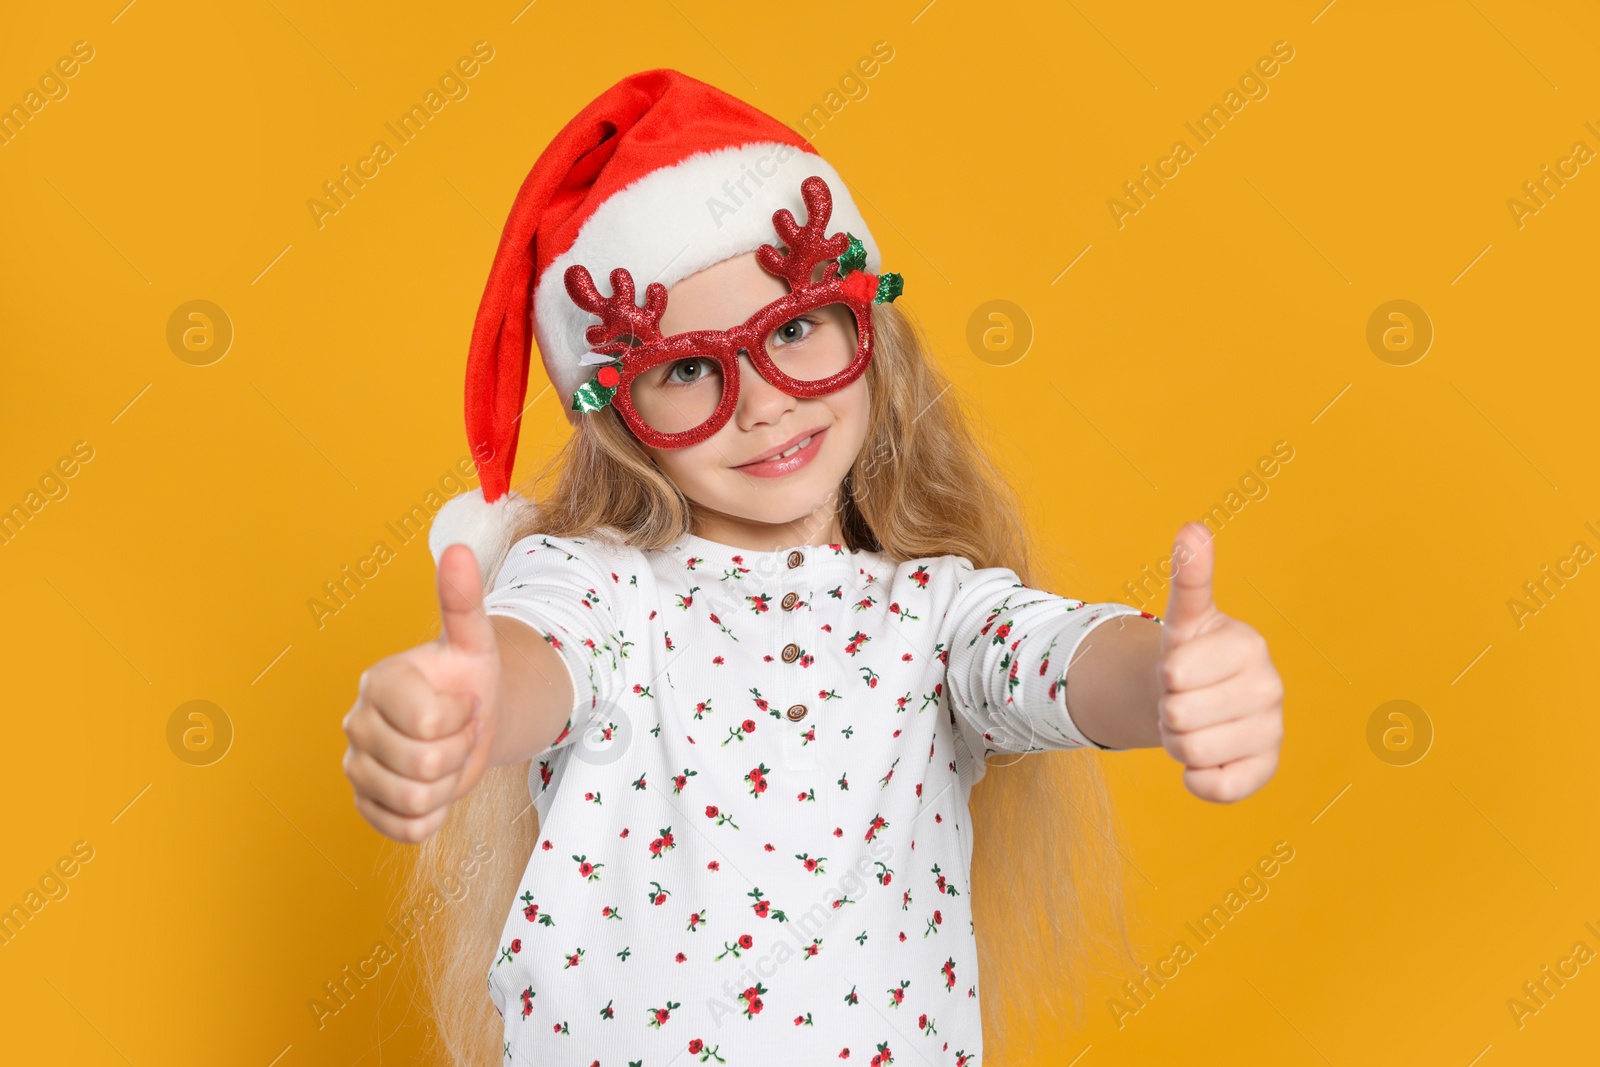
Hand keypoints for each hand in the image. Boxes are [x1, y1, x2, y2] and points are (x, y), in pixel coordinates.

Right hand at [342, 543, 504, 841]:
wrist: (470, 720)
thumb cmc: (469, 678)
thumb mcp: (474, 641)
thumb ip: (463, 599)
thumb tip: (456, 550)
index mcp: (380, 681)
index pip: (429, 723)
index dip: (462, 719)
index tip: (463, 702)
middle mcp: (357, 722)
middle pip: (424, 766)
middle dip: (460, 752)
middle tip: (460, 731)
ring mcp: (356, 766)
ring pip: (416, 802)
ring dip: (449, 784)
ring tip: (448, 756)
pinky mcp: (364, 804)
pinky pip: (406, 830)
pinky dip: (433, 816)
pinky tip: (434, 785)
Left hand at [1157, 523, 1283, 802]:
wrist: (1201, 700)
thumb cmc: (1191, 656)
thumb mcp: (1185, 616)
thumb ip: (1191, 576)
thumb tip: (1192, 529)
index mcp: (1250, 646)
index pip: (1173, 673)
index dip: (1163, 675)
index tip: (1181, 668)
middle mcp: (1270, 689)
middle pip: (1179, 715)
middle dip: (1167, 710)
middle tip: (1185, 699)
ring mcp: (1272, 732)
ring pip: (1190, 752)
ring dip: (1177, 743)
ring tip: (1195, 723)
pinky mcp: (1266, 771)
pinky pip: (1214, 788)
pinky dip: (1195, 779)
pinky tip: (1207, 758)